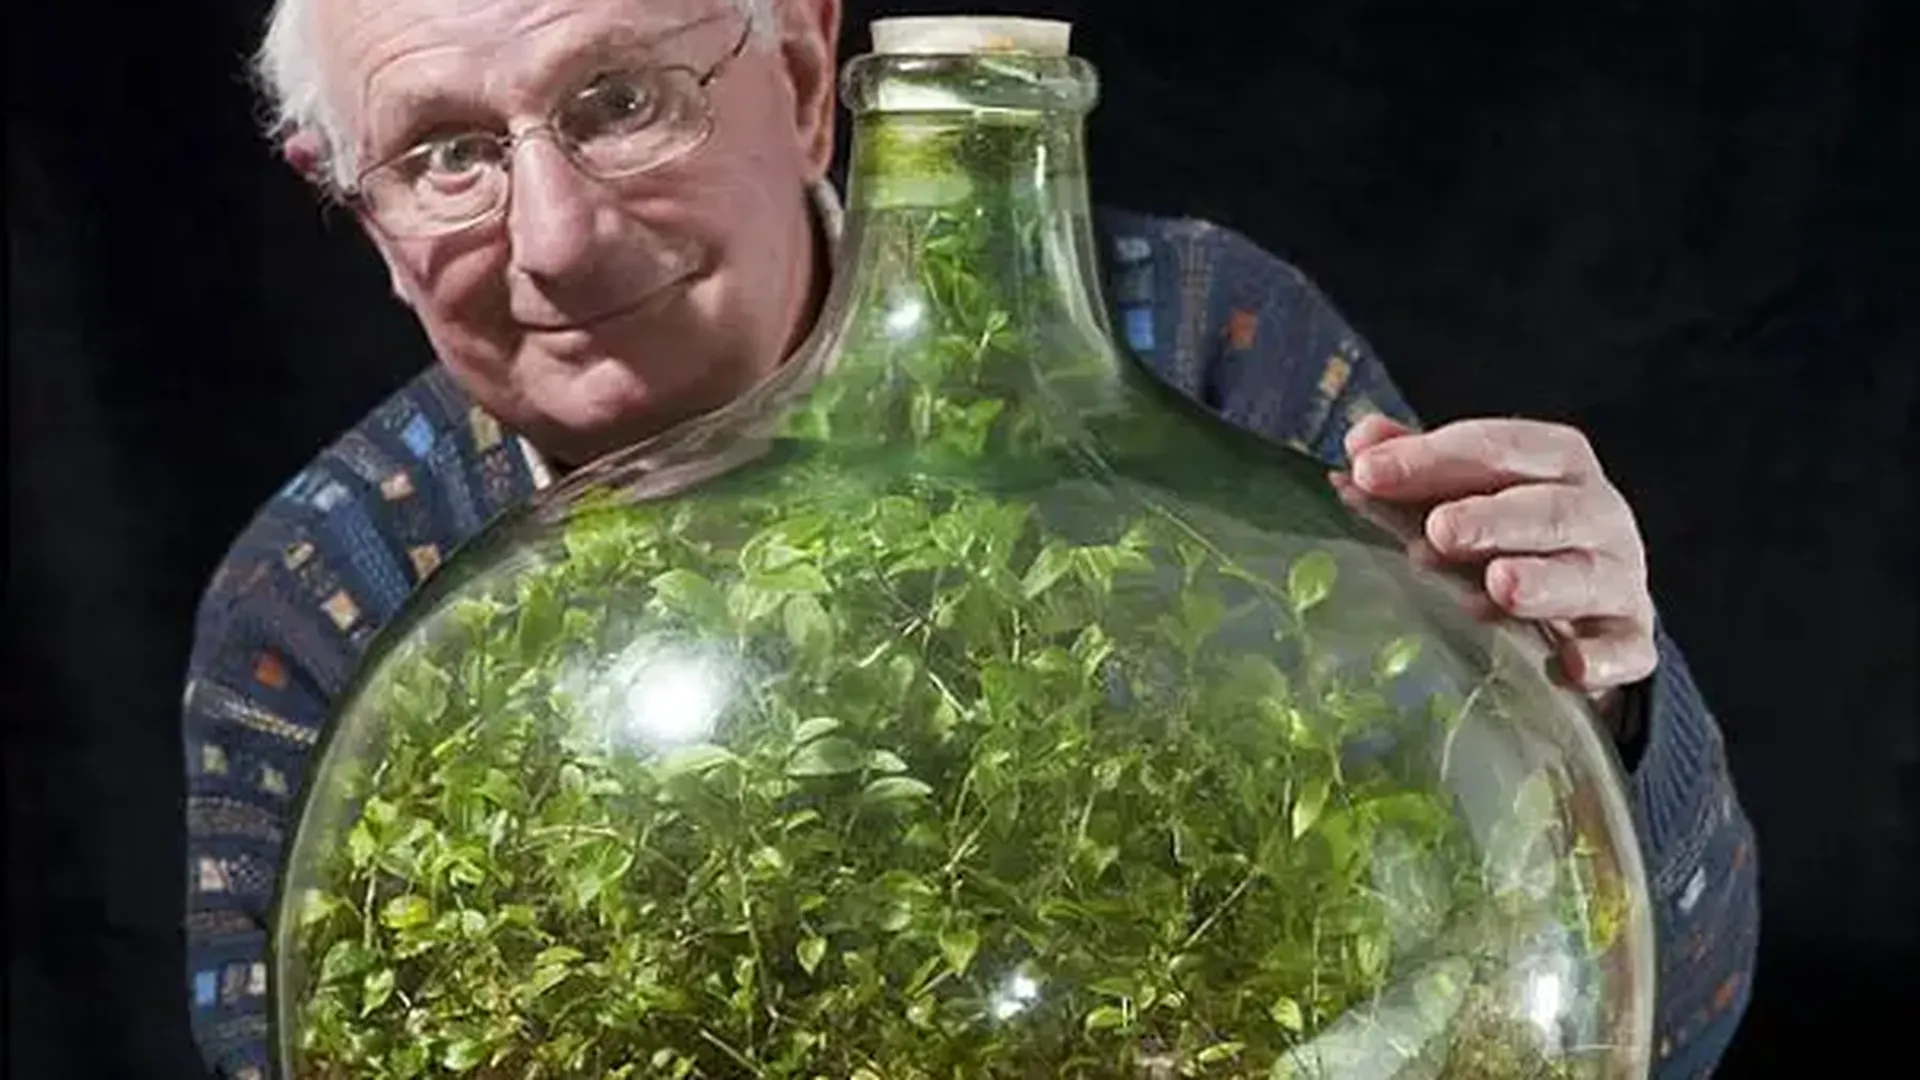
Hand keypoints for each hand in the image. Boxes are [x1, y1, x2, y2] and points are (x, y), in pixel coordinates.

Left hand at [1330, 414, 1658, 703]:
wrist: (1593, 598)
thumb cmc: (1514, 533)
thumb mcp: (1464, 493)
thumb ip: (1415, 467)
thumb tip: (1359, 443)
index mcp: (1556, 463)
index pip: (1497, 449)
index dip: (1431, 457)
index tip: (1367, 473)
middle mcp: (1596, 513)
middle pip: (1548, 510)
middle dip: (1491, 518)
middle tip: (1438, 531)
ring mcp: (1617, 578)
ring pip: (1588, 576)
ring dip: (1543, 581)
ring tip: (1499, 585)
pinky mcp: (1630, 639)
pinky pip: (1626, 647)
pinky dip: (1603, 656)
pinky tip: (1571, 665)